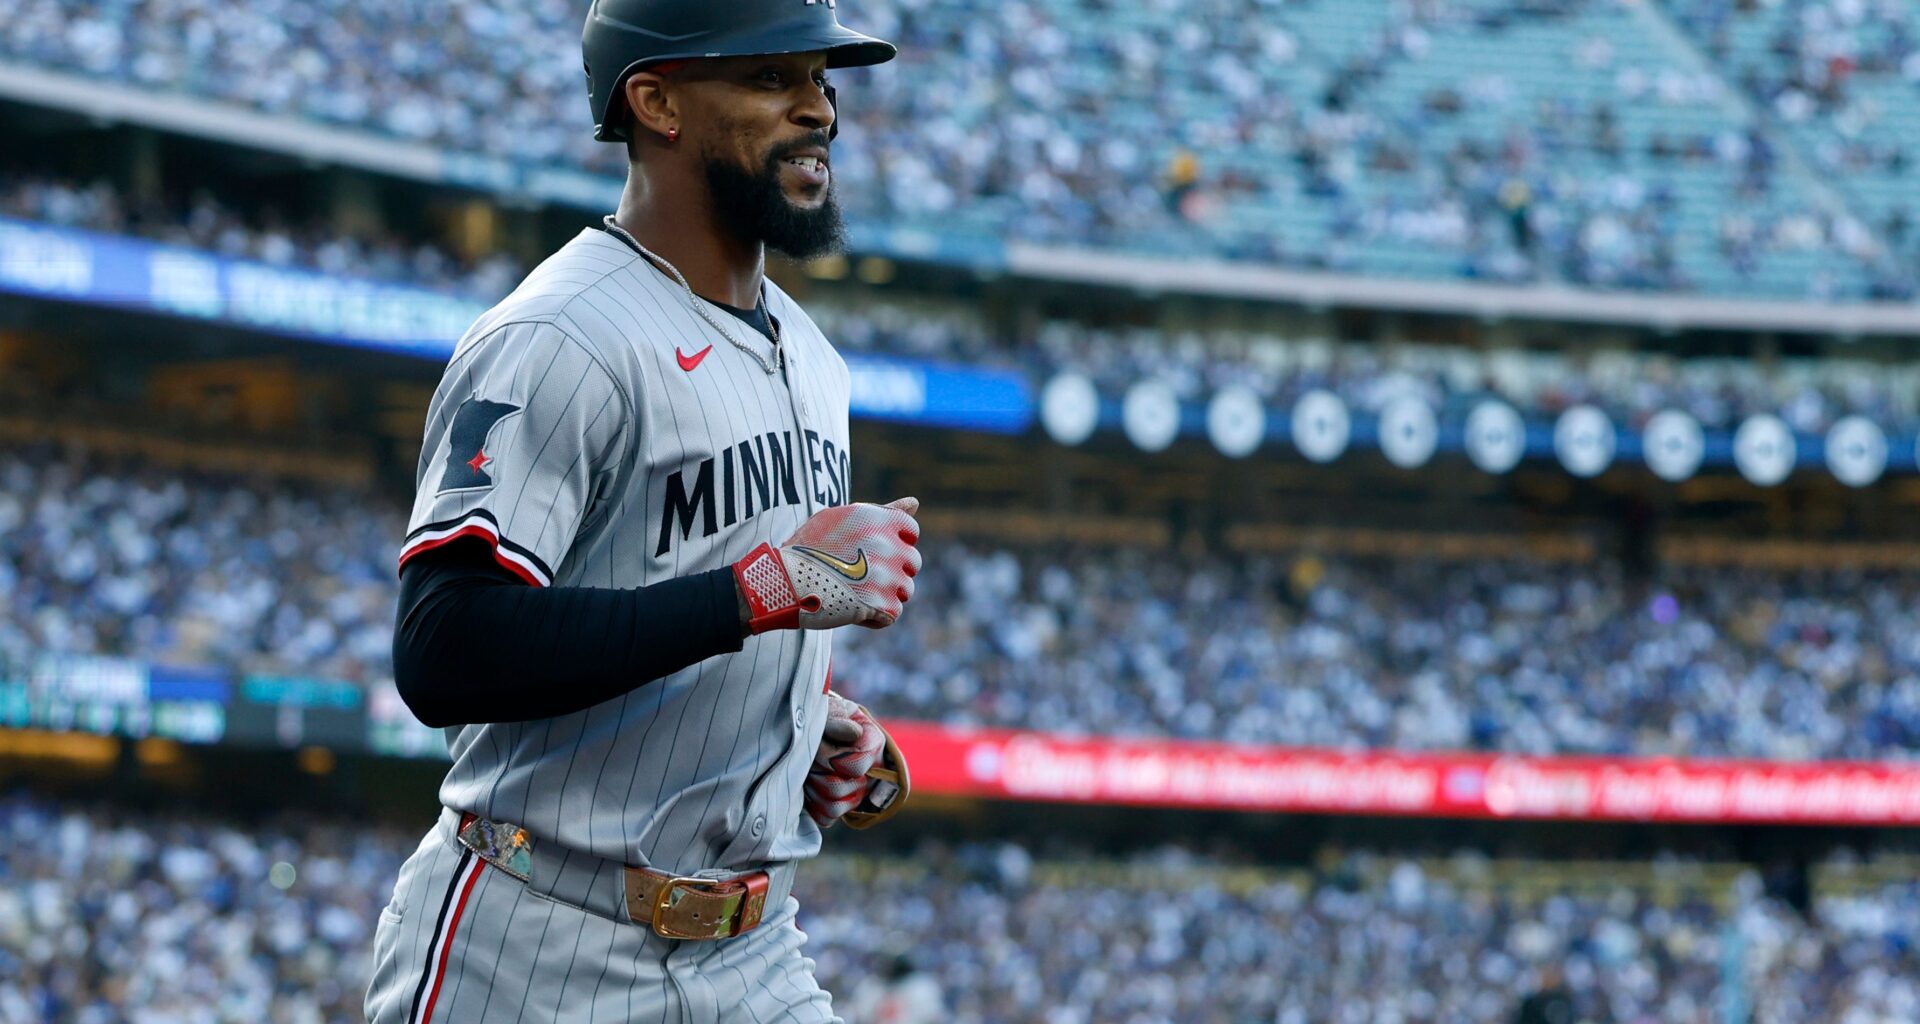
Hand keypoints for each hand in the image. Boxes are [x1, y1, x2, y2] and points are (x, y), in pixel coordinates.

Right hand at [732, 498, 921, 633]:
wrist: (783, 581)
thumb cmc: (808, 547)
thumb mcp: (841, 518)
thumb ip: (882, 511)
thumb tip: (916, 503)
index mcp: (879, 520)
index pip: (911, 532)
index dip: (896, 543)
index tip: (874, 552)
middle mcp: (888, 545)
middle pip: (912, 563)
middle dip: (893, 571)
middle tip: (861, 576)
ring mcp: (887, 577)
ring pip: (906, 590)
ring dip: (886, 594)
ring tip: (856, 592)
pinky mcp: (881, 605)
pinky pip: (893, 614)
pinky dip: (876, 617)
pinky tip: (853, 609)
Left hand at [804, 691, 888, 828]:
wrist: (814, 728)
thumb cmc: (822, 718)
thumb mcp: (827, 711)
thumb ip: (836, 720)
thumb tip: (853, 733)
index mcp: (873, 743)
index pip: (855, 766)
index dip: (831, 758)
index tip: (818, 743)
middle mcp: (872, 771)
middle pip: (838, 788)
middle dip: (816, 771)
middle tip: (807, 755)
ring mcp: (858, 792)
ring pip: (833, 806)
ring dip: (812, 787)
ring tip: (806, 768)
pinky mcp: (841, 806)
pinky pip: (826, 817)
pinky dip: (812, 803)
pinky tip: (808, 784)